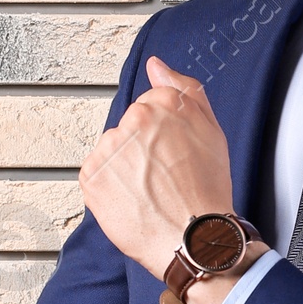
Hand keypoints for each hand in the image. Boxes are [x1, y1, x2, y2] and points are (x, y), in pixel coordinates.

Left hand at [79, 54, 234, 284]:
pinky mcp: (91, 178)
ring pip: (112, 152)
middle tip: (165, 176)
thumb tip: (156, 66)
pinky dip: (111, 188)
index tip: (174, 153)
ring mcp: (108, 150)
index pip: (149, 106)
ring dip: (125, 168)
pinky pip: (97, 175)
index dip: (164, 134)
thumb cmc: (206, 191)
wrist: (192, 238)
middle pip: (129, 128)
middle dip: (142, 149)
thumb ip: (183, 89)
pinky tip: (134, 200)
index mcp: (160, 105)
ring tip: (150, 191)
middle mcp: (131, 121)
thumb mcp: (211, 130)